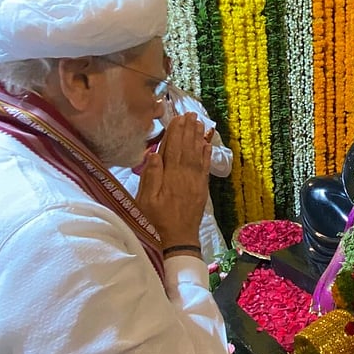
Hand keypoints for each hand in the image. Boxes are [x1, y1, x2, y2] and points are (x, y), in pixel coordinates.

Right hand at [136, 112, 210, 250]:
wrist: (178, 240)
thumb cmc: (156, 222)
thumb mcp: (146, 201)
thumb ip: (151, 176)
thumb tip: (153, 153)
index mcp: (170, 177)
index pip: (173, 148)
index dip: (176, 132)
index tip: (178, 117)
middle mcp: (185, 176)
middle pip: (187, 148)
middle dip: (188, 130)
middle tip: (191, 113)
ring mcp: (195, 182)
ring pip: (198, 155)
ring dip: (198, 138)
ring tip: (199, 123)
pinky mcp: (201, 190)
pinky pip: (205, 168)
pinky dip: (206, 155)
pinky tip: (207, 145)